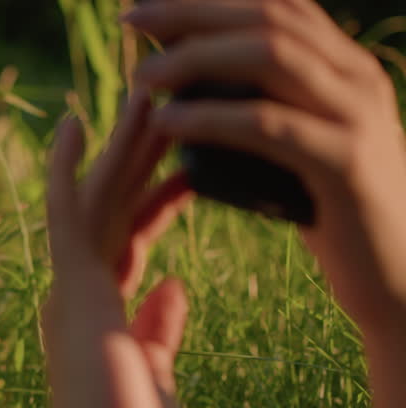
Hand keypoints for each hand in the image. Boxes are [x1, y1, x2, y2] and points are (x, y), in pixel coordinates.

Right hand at [42, 93, 193, 407]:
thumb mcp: (157, 374)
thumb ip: (159, 328)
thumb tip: (174, 285)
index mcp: (98, 314)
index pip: (129, 243)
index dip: (156, 202)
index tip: (184, 172)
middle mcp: (77, 293)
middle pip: (112, 208)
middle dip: (137, 158)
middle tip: (158, 108)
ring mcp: (71, 287)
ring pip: (97, 197)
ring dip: (121, 145)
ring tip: (140, 92)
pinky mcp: (72, 284)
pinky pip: (70, 211)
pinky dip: (73, 167)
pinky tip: (79, 124)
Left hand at [126, 0, 405, 335]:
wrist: (399, 278)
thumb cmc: (336, 215)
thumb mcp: (301, 148)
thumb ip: (266, 110)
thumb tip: (188, 84)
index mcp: (345, 68)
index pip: (278, 4)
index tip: (146, 7)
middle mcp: (357, 78)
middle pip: (269, 16)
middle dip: (193, 12)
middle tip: (130, 23)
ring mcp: (357, 116)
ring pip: (272, 56)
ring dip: (196, 58)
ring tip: (141, 76)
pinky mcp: (345, 164)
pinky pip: (271, 126)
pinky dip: (212, 119)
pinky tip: (167, 124)